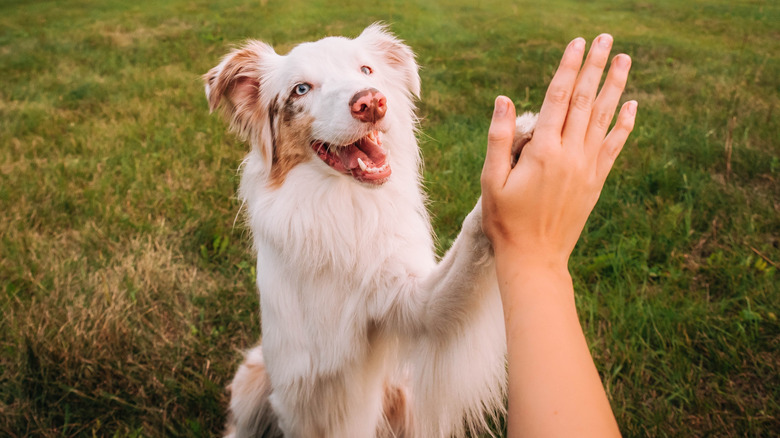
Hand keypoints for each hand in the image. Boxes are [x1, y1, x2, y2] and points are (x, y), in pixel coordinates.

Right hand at [481, 34, 635, 267]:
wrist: (535, 258)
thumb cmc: (505, 221)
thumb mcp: (491, 180)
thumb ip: (499, 138)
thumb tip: (504, 99)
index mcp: (543, 151)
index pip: (558, 98)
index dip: (568, 68)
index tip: (577, 43)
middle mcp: (571, 155)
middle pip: (584, 101)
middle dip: (594, 67)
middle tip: (605, 39)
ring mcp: (587, 168)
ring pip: (604, 118)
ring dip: (614, 87)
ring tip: (623, 60)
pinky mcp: (596, 182)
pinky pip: (614, 147)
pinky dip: (624, 125)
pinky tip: (631, 106)